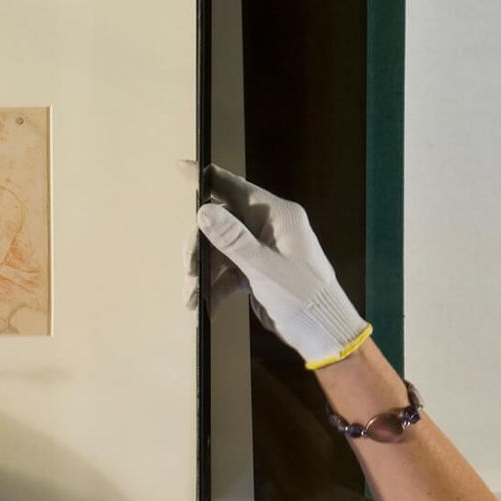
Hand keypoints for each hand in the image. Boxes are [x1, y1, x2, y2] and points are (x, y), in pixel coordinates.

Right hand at [194, 167, 369, 370]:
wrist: (321, 332)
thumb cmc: (302, 295)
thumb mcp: (264, 267)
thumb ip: (233, 238)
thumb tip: (203, 210)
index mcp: (276, 215)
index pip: (235, 188)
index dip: (205, 179)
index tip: (179, 169)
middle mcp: (266, 227)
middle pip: (219, 224)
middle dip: (199, 248)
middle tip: (189, 271)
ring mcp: (260, 249)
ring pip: (219, 251)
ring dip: (203, 274)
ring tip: (192, 299)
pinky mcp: (255, 271)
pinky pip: (226, 272)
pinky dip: (214, 287)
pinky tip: (203, 305)